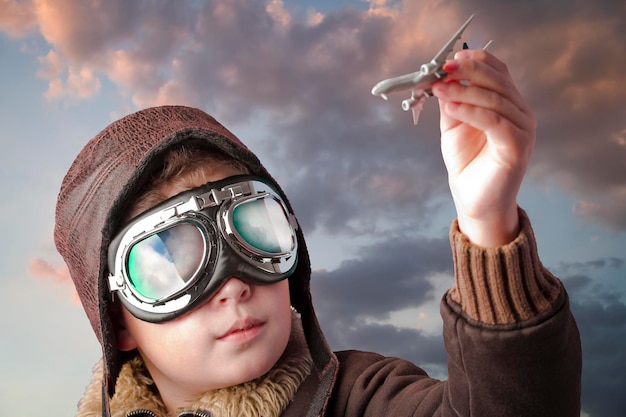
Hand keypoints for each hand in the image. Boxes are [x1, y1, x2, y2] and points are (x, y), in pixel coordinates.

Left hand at [431, 50, 535, 246]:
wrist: (475, 201)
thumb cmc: (467, 164)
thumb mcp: (454, 125)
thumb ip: (452, 100)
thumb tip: (441, 75)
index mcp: (509, 104)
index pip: (499, 72)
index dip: (477, 61)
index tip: (450, 58)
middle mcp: (520, 113)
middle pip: (498, 81)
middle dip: (468, 71)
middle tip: (442, 68)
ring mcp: (522, 129)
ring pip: (494, 99)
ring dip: (463, 91)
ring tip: (439, 88)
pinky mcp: (517, 146)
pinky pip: (494, 121)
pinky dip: (470, 111)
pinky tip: (451, 107)